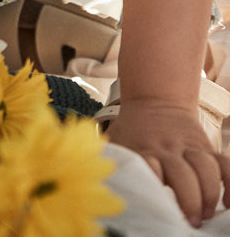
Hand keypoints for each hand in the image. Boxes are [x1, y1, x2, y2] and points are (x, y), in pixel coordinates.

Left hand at [106, 98, 229, 227]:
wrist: (154, 99)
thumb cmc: (132, 132)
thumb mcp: (118, 143)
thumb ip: (114, 164)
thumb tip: (104, 191)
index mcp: (142, 149)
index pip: (149, 167)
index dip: (155, 185)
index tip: (157, 208)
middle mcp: (167, 148)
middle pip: (182, 174)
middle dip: (189, 201)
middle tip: (191, 222)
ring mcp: (189, 146)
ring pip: (205, 167)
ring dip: (209, 193)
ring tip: (207, 214)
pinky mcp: (205, 146)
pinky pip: (224, 163)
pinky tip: (229, 202)